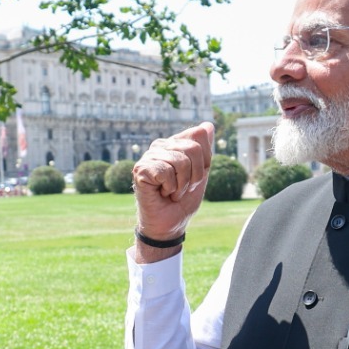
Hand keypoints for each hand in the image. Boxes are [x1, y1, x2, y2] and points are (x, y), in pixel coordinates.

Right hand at [133, 122, 215, 256]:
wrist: (170, 224)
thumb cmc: (183, 201)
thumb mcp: (201, 174)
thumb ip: (204, 150)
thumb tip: (208, 124)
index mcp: (175, 143)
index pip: (198, 134)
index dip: (204, 159)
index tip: (195, 176)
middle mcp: (160, 145)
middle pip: (193, 148)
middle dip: (195, 175)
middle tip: (183, 188)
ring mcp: (149, 156)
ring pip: (180, 161)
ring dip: (182, 185)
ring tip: (172, 192)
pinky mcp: (140, 169)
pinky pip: (166, 172)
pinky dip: (170, 188)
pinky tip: (161, 193)